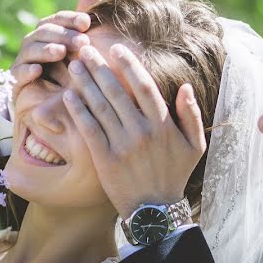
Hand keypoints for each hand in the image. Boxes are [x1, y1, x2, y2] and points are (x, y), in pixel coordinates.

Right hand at [9, 0, 103, 104]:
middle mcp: (33, 45)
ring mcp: (23, 63)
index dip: (70, 19)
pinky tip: (39, 70)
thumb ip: (84, 18)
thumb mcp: (82, 47)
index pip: (56, 19)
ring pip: (30, 50)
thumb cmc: (71, 72)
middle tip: (82, 41)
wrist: (56, 108)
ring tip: (61, 52)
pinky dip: (26, 71)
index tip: (87, 22)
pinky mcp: (16, 83)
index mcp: (48, 34)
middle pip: (43, 32)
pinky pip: (17, 74)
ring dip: (45, 49)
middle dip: (62, 34)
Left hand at [62, 43, 205, 218]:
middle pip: (117, 91)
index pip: (144, 85)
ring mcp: (122, 145)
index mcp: (164, 125)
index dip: (129, 64)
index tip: (116, 49)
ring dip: (85, 83)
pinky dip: (78, 111)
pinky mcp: (105, 159)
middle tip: (85, 50)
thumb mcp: (194, 146)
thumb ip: (192, 115)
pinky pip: (89, 129)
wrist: (155, 213)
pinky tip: (68, 96)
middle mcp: (142, 132)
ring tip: (73, 66)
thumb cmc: (174, 175)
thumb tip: (185, 87)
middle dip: (99, 67)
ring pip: (100, 107)